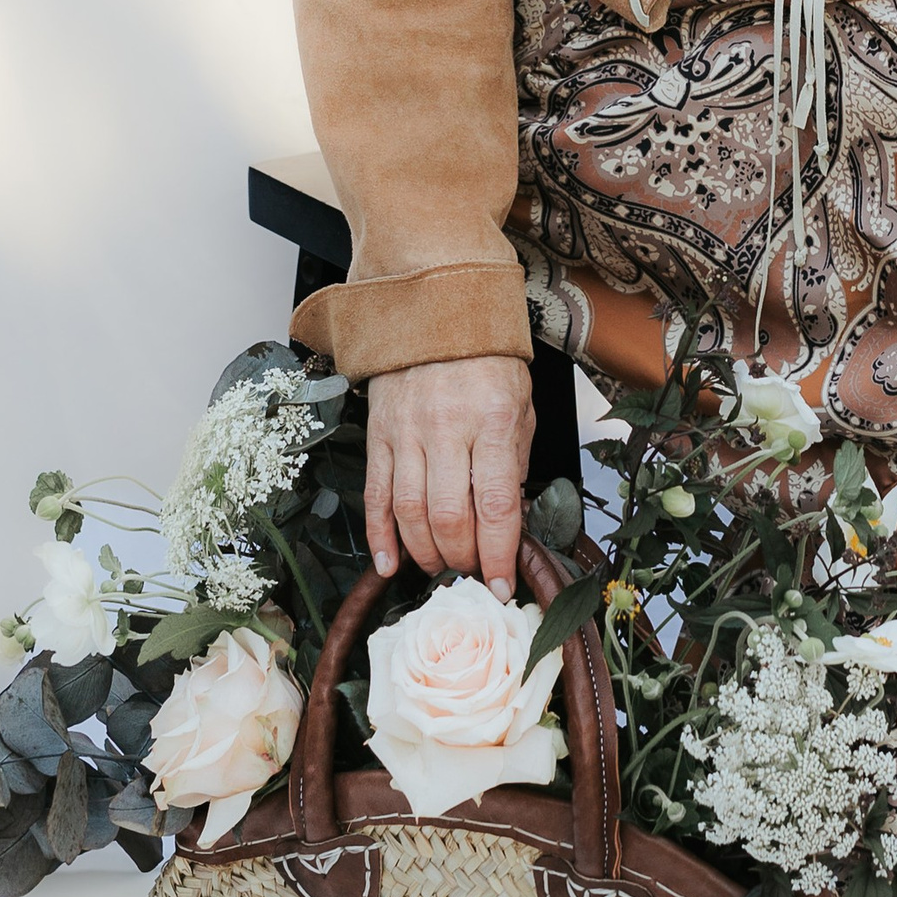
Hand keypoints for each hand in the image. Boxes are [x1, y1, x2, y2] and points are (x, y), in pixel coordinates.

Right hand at [363, 357, 534, 593]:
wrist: (435, 311)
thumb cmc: (487, 361)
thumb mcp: (520, 404)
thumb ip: (514, 461)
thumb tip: (507, 521)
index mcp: (493, 420)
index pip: (497, 504)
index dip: (499, 553)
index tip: (503, 586)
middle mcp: (447, 429)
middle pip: (450, 516)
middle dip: (463, 559)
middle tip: (472, 575)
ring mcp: (407, 433)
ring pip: (410, 513)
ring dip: (426, 554)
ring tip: (441, 569)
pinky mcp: (378, 436)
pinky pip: (376, 496)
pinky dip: (380, 536)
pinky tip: (389, 564)